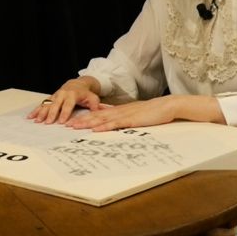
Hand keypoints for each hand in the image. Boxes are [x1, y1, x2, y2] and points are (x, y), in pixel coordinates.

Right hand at [28, 77, 102, 123]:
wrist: (76, 84)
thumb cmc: (85, 93)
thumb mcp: (93, 98)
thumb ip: (95, 105)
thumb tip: (98, 112)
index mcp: (72, 95)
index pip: (68, 105)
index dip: (64, 113)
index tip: (61, 121)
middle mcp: (62, 94)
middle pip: (55, 105)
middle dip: (51, 114)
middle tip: (48, 123)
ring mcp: (55, 96)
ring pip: (47, 104)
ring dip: (41, 113)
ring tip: (37, 121)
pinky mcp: (51, 98)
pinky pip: (42, 104)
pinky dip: (36, 110)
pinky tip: (30, 117)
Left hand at [66, 94, 224, 131]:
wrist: (170, 106)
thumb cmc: (156, 112)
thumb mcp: (139, 115)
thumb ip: (127, 118)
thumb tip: (117, 122)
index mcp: (121, 110)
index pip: (100, 113)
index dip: (86, 117)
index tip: (73, 120)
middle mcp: (120, 111)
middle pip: (96, 115)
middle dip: (81, 120)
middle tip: (66, 124)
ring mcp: (125, 114)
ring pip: (102, 118)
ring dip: (87, 123)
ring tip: (74, 127)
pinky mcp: (132, 119)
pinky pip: (115, 123)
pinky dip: (103, 126)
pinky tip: (94, 129)